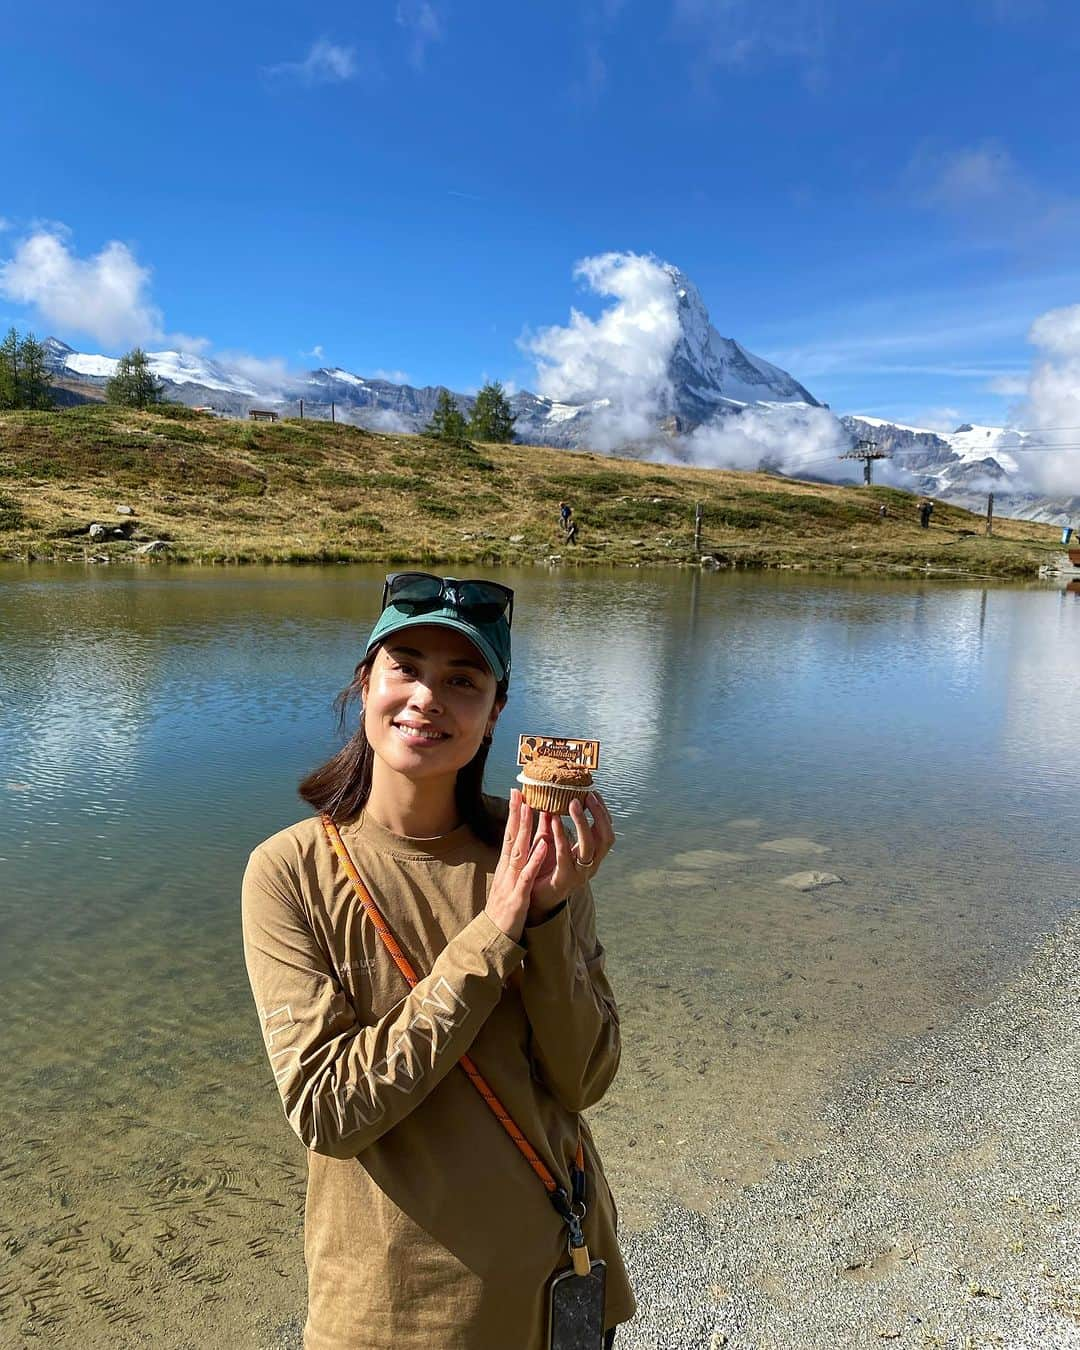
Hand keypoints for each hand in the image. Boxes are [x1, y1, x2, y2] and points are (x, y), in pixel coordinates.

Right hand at [484, 790, 549, 943]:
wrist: (493, 938)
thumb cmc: (505, 908)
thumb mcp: (510, 881)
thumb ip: (516, 863)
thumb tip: (522, 845)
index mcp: (506, 866)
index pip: (509, 835)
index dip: (513, 815)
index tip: (517, 794)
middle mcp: (506, 870)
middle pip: (511, 838)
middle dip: (516, 814)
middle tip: (519, 792)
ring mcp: (511, 882)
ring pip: (518, 852)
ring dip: (524, 830)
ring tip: (530, 809)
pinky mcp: (517, 897)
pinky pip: (527, 875)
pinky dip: (534, 860)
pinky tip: (542, 846)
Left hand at [525, 790, 614, 924]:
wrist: (534, 901)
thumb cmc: (544, 869)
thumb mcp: (549, 842)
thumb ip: (550, 823)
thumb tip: (548, 798)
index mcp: (592, 856)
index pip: (606, 831)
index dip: (603, 812)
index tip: (593, 793)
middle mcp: (591, 865)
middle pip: (605, 837)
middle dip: (599, 815)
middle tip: (587, 796)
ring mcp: (580, 874)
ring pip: (589, 846)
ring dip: (582, 823)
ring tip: (572, 803)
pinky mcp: (564, 880)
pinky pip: (565, 856)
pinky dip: (561, 836)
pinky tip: (554, 820)